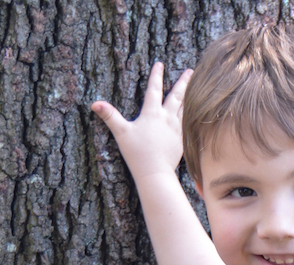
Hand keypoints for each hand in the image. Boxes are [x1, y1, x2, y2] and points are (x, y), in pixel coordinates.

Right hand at [91, 62, 192, 182]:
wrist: (155, 172)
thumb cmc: (137, 153)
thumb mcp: (121, 133)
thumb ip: (110, 117)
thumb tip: (94, 103)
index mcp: (152, 114)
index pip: (154, 90)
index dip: (156, 76)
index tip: (159, 64)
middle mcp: (167, 118)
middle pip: (177, 96)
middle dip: (183, 82)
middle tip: (190, 71)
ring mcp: (177, 129)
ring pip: (186, 108)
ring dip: (190, 96)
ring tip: (197, 87)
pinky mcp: (182, 140)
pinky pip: (189, 124)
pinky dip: (194, 115)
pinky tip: (198, 114)